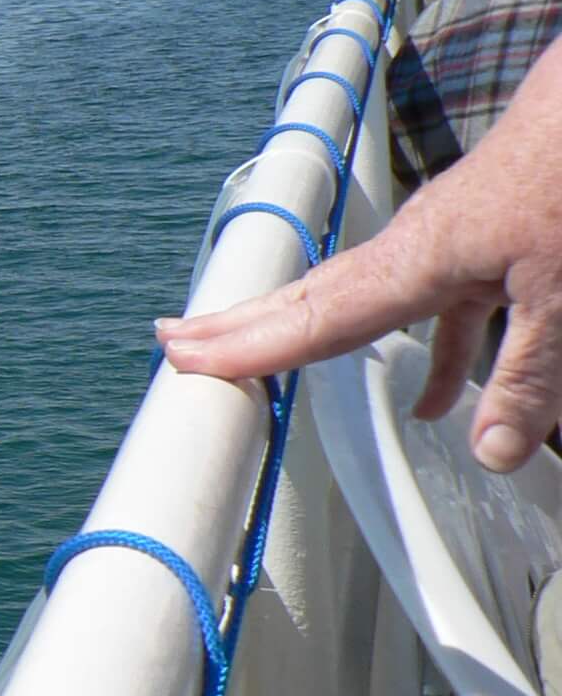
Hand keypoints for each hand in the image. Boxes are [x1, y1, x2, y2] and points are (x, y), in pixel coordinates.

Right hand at [156, 38, 561, 470]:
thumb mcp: (561, 296)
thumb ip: (526, 379)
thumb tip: (489, 454)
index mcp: (417, 259)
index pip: (319, 318)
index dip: (252, 347)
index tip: (188, 362)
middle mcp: (412, 247)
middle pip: (309, 297)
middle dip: (241, 325)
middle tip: (172, 342)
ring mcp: (441, 242)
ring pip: (357, 298)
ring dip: (307, 330)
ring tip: (261, 359)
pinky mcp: (477, 243)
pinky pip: (427, 306)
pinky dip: (420, 352)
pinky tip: (434, 401)